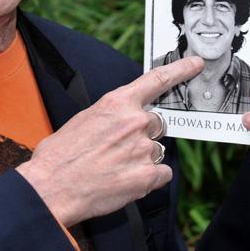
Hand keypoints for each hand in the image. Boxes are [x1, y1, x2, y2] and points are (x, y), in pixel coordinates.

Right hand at [17, 56, 202, 225]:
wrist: (52, 186)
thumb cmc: (61, 153)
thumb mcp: (86, 118)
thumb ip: (113, 114)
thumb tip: (124, 120)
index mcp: (118, 102)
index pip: (157, 80)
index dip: (181, 70)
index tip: (197, 64)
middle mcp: (135, 122)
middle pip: (157, 122)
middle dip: (144, 134)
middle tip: (121, 147)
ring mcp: (143, 149)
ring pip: (157, 149)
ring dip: (143, 157)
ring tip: (116, 167)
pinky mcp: (147, 176)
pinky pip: (162, 173)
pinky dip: (149, 178)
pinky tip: (126, 181)